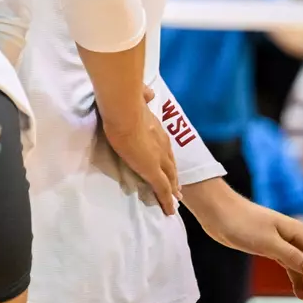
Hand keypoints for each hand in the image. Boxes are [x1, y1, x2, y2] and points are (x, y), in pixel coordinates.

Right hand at [99, 98, 179, 215]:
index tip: (169, 167)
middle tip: (178, 189)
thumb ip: (143, 97)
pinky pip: (162, 190)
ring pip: (170, 179)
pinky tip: (169, 210)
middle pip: (171, 165)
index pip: (165, 149)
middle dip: (174, 177)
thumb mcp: (138, 98)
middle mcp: (163, 146)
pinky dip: (167, 201)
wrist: (125, 115)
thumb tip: (148, 92)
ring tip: (175, 200)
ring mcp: (159, 160)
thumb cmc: (126, 106)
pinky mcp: (153, 172)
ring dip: (173, 189)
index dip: (168, 159)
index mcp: (158, 132)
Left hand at [185, 179, 302, 302]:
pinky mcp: (271, 247)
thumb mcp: (267, 242)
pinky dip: (298, 281)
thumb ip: (291, 256)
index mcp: (299, 233)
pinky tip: (301, 294)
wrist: (216, 210)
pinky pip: (291, 267)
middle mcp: (295, 237)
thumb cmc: (240, 221)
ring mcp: (283, 242)